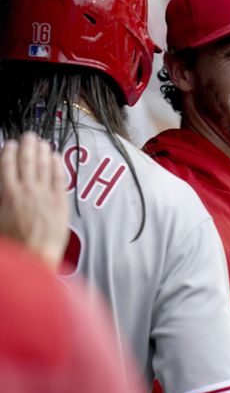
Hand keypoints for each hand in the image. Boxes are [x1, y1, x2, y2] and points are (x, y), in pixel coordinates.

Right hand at [0, 132, 68, 268]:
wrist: (33, 256)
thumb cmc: (14, 242)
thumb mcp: (0, 218)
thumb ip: (3, 199)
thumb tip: (6, 187)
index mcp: (8, 193)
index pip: (7, 165)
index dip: (9, 152)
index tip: (11, 144)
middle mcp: (27, 190)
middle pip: (27, 161)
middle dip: (28, 146)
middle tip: (30, 136)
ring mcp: (45, 194)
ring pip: (44, 166)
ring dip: (43, 152)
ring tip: (43, 143)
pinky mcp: (60, 201)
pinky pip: (59, 178)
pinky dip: (57, 165)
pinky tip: (56, 158)